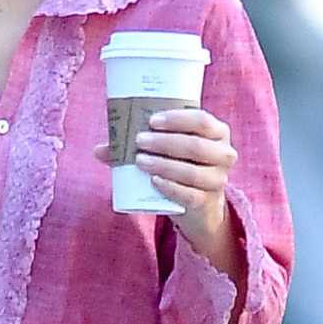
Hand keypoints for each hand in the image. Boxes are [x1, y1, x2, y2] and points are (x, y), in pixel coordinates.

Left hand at [94, 107, 237, 221]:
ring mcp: (218, 179)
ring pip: (193, 172)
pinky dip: (171, 187)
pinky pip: (190, 194)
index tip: (151, 121)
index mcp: (217, 132)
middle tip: (139, 141)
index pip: (202, 120)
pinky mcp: (207, 201)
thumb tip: (99, 149)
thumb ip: (137, 146)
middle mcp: (223, 153)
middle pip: (196, 145)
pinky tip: (154, 181)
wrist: (199, 204)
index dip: (177, 119)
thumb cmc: (181, 166)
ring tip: (140, 161)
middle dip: (165, 142)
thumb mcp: (167, 152)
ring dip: (164, 165)